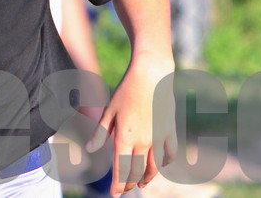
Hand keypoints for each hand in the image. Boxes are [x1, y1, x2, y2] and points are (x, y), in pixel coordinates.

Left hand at [86, 56, 176, 195]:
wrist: (151, 75)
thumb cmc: (126, 90)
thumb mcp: (109, 110)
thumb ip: (100, 133)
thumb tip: (89, 150)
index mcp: (124, 137)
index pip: (121, 169)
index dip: (118, 184)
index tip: (115, 194)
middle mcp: (143, 141)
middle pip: (137, 171)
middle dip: (130, 184)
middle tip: (125, 190)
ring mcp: (159, 138)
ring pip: (154, 168)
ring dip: (147, 178)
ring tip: (141, 184)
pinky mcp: (170, 131)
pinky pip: (169, 155)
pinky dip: (164, 164)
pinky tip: (158, 166)